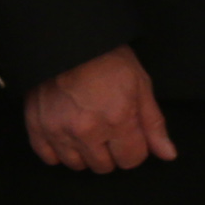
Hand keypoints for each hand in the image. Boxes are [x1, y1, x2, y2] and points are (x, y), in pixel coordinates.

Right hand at [25, 44, 176, 174]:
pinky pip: (49, 158)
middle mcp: (88, 130)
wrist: (68, 38)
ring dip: (85, 152)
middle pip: (105, 166)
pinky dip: (59, 150)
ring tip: (87, 128)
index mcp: (118, 119)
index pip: (131, 160)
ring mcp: (59, 130)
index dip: (134, 147)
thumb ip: (153, 123)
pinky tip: (67, 132)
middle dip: (111, 151)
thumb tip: (167, 154)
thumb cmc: (107, 57)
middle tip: (107, 127)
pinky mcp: (37, 127)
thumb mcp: (140, 84)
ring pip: (77, 165)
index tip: (129, 133)